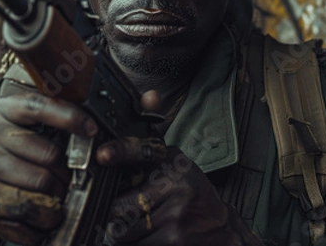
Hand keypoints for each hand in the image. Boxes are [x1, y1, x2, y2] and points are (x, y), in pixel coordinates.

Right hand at [0, 93, 97, 245]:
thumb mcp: (10, 133)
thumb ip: (40, 127)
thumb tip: (86, 133)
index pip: (38, 105)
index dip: (69, 116)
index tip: (91, 129)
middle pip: (49, 154)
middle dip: (65, 176)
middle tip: (66, 186)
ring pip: (41, 184)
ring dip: (55, 201)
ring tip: (55, 206)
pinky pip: (24, 209)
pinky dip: (38, 221)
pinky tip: (38, 221)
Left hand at [96, 137, 262, 245]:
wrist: (223, 233)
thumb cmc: (193, 195)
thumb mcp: (176, 161)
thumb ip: (154, 135)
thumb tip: (149, 94)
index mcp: (174, 161)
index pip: (144, 149)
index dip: (121, 150)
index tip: (102, 154)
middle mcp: (176, 184)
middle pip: (122, 198)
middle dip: (112, 207)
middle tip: (114, 208)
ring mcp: (175, 214)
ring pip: (124, 226)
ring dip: (120, 230)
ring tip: (133, 225)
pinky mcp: (173, 239)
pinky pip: (134, 244)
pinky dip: (133, 243)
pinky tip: (146, 238)